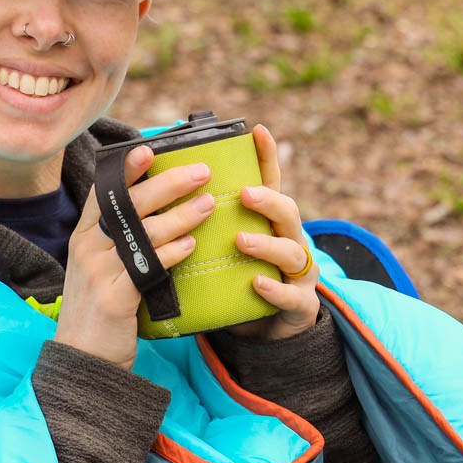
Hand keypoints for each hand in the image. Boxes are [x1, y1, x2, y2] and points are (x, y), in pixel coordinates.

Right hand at [55, 145, 214, 370]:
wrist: (83, 359)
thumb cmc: (101, 311)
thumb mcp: (101, 269)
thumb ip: (121, 241)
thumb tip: (155, 213)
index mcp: (85, 236)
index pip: (104, 192)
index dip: (126, 170)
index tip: (149, 148)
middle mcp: (88, 248)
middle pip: (129, 205)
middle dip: (167, 184)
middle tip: (201, 171)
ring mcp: (99, 272)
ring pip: (144, 233)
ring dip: (180, 215)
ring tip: (208, 203)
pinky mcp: (114, 298)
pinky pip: (148, 267)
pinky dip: (172, 253)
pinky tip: (192, 244)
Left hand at [225, 124, 320, 341]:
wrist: (264, 332)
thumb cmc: (238, 281)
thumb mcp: (224, 249)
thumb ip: (206, 223)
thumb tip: (162, 192)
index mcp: (270, 224)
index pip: (271, 184)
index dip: (267, 157)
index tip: (257, 130)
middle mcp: (290, 242)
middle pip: (288, 213)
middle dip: (269, 200)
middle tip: (245, 193)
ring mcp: (298, 274)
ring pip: (292, 252)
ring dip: (266, 245)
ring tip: (240, 241)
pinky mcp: (299, 305)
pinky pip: (290, 296)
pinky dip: (273, 289)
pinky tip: (256, 284)